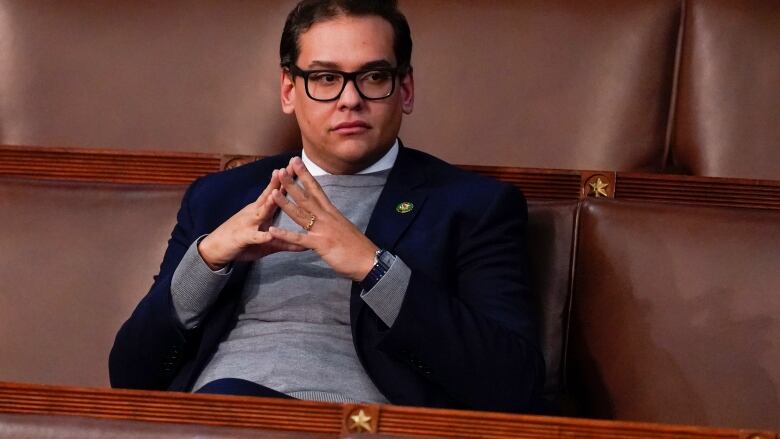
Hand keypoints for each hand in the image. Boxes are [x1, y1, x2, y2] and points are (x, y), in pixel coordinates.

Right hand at [198, 168, 305, 269]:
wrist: (216, 249)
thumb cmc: (243, 242)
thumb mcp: (267, 243)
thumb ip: (285, 242)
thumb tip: (304, 245)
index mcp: (261, 211)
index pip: (275, 192)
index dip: (285, 180)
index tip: (296, 166)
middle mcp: (254, 213)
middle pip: (269, 196)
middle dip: (279, 183)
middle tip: (287, 169)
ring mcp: (248, 224)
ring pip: (261, 212)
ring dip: (269, 203)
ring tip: (278, 194)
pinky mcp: (242, 238)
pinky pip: (253, 236)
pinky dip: (261, 235)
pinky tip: (269, 234)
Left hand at [268, 157, 377, 281]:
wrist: (369, 260)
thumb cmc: (358, 246)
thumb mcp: (344, 227)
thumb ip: (332, 221)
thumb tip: (327, 216)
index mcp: (332, 212)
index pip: (317, 190)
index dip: (305, 175)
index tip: (296, 162)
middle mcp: (327, 217)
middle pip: (307, 197)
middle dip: (293, 183)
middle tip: (281, 170)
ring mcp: (323, 230)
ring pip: (301, 214)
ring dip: (286, 203)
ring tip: (272, 192)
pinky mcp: (321, 245)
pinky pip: (299, 239)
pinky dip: (285, 235)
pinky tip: (273, 230)